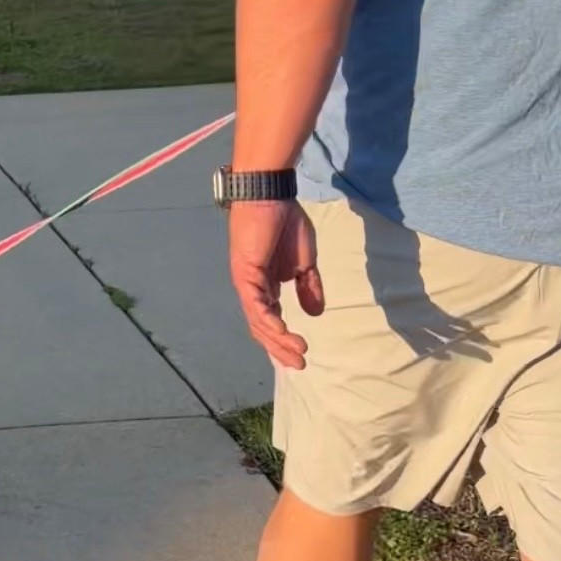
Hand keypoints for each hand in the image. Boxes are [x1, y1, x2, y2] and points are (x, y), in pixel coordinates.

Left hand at [227, 200, 324, 369]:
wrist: (271, 196)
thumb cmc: (286, 223)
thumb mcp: (305, 262)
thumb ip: (308, 287)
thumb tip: (315, 314)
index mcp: (264, 286)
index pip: (271, 320)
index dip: (283, 339)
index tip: (302, 355)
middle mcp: (252, 289)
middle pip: (262, 327)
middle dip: (280, 348)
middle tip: (299, 364)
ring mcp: (246, 282)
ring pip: (258, 321)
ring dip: (277, 340)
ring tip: (297, 353)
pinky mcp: (245, 274)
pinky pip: (255, 304)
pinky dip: (268, 321)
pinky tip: (283, 332)